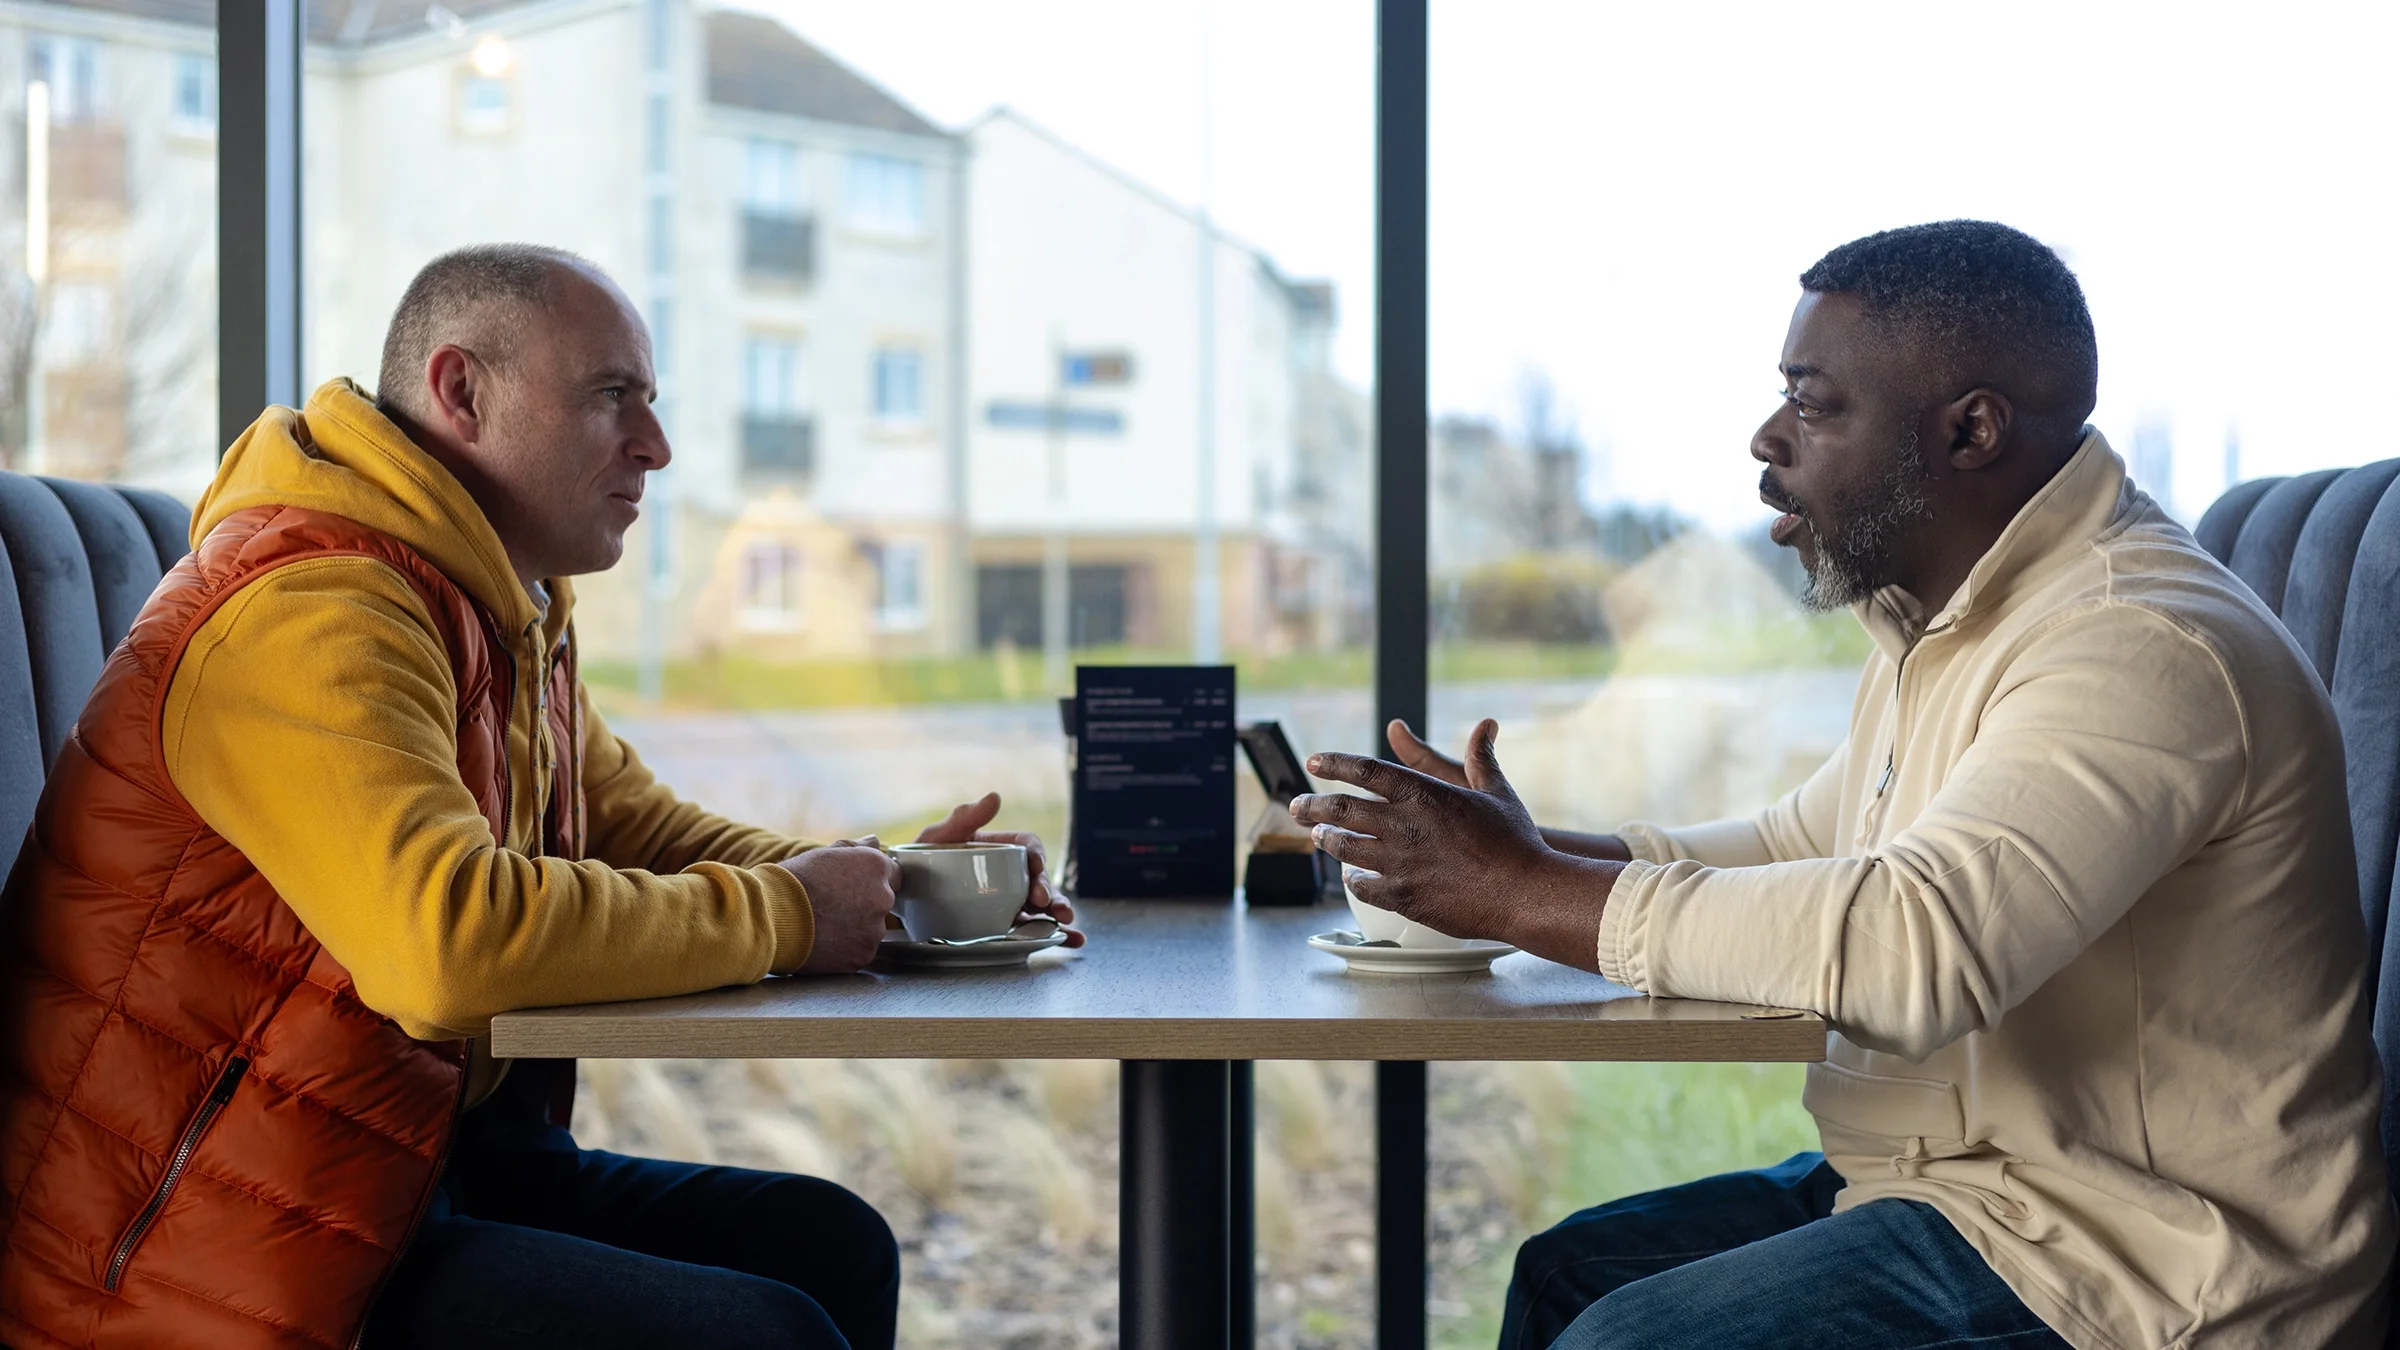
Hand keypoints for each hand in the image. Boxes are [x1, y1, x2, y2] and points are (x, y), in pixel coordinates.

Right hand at [778, 843, 903, 973]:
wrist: (772, 916)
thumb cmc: (794, 882)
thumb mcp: (824, 854)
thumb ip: (854, 848)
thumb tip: (872, 841)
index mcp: (876, 867)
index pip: (893, 875)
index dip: (872, 881)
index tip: (854, 887)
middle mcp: (883, 897)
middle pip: (883, 903)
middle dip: (865, 905)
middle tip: (834, 907)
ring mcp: (874, 929)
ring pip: (872, 930)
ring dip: (857, 929)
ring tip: (826, 925)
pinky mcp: (862, 955)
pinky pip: (860, 952)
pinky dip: (846, 950)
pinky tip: (824, 941)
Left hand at [916, 792, 1084, 947]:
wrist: (901, 899)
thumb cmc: (920, 862)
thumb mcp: (937, 837)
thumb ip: (963, 818)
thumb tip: (995, 797)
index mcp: (999, 849)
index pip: (1028, 846)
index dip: (1037, 855)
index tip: (1036, 867)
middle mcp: (1010, 875)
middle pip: (1040, 879)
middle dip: (1051, 891)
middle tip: (1048, 904)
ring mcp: (1010, 902)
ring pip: (1042, 906)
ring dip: (1059, 912)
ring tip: (1067, 923)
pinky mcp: (1006, 927)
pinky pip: (1034, 931)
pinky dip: (1056, 937)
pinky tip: (1073, 941)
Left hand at [1288, 719, 1617, 971]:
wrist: (1525, 893)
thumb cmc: (1516, 841)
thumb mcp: (1497, 792)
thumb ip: (1480, 759)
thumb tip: (1485, 726)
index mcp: (1423, 794)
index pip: (1364, 770)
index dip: (1335, 763)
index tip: (1314, 761)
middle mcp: (1404, 826)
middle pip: (1340, 809)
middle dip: (1312, 805)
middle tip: (1296, 805)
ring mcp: (1400, 863)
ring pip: (1345, 847)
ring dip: (1326, 840)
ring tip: (1318, 836)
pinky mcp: (1403, 897)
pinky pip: (1364, 885)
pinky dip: (1353, 878)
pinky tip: (1351, 875)